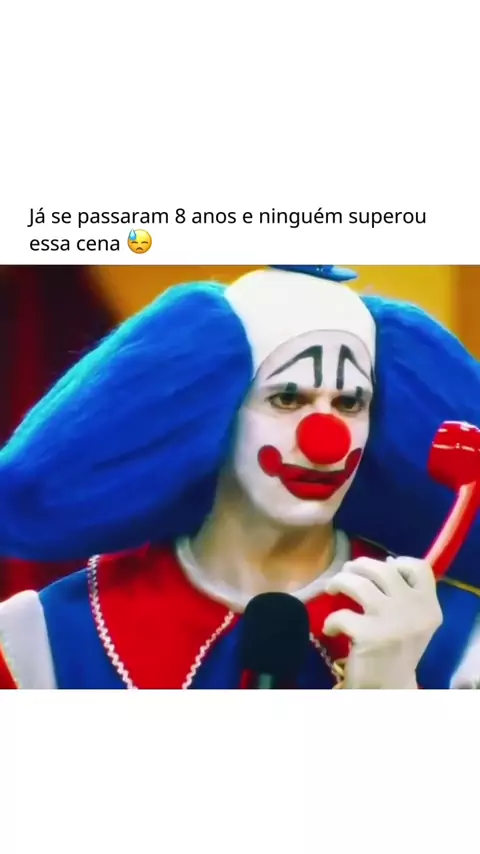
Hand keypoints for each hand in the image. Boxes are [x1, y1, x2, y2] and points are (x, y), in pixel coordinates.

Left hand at [323, 557, 442, 688]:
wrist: (390, 691)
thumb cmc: (398, 652)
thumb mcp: (415, 621)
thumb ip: (407, 594)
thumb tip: (386, 562)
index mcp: (429, 606)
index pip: (420, 568)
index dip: (399, 562)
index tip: (383, 566)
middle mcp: (414, 609)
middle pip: (382, 569)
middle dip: (358, 566)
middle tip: (346, 573)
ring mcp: (391, 620)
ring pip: (358, 583)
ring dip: (339, 582)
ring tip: (332, 589)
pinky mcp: (369, 635)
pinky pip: (340, 614)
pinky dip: (331, 620)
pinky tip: (331, 629)